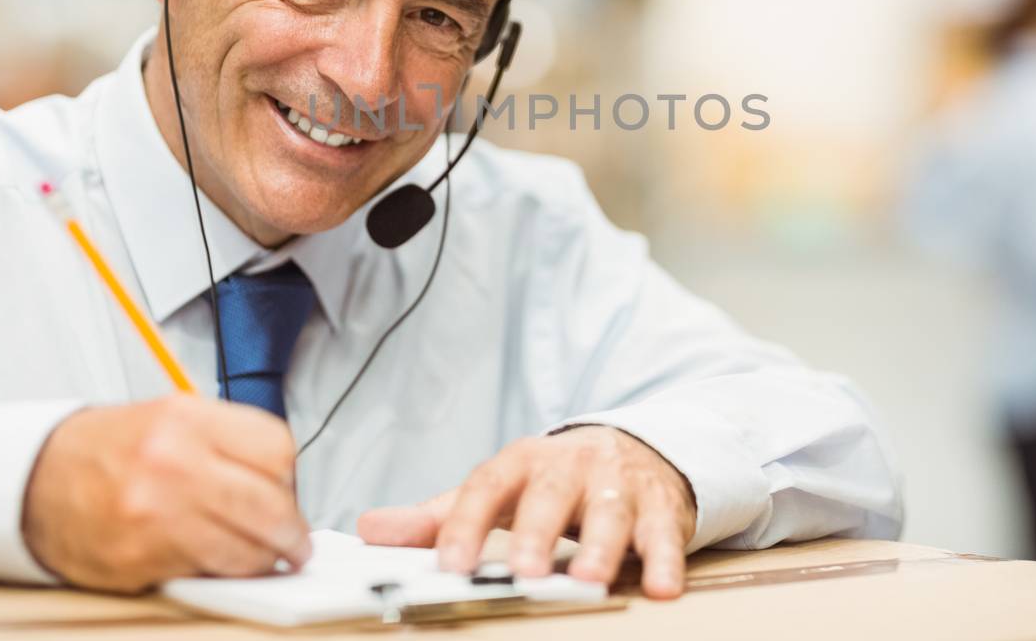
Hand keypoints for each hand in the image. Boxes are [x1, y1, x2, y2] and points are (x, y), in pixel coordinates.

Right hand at [21, 395, 309, 591]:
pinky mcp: (141, 556)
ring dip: (263, 560)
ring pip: (245, 546)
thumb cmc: (105, 450)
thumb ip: (225, 442)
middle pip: (269, 503)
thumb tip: (281, 483)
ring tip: (263, 558)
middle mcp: (173, 459)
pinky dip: (222, 573)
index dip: (289, 477)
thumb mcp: (170, 419)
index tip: (288, 492)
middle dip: (291, 530)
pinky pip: (207, 572)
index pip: (275, 448)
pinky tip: (219, 564)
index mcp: (187, 417)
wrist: (35, 479)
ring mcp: (157, 510)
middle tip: (295, 542)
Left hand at [356, 427, 695, 597]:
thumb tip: (369, 529)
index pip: (487, 487)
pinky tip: (663, 587)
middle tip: (525, 573)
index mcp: (522, 463)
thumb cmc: (553, 482)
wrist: (631, 448)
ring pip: (611, 511)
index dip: (465, 524)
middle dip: (537, 533)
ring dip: (601, 547)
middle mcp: (570, 467)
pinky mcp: (660, 507)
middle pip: (551, 495)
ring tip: (588, 581)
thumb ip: (439, 516)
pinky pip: (664, 533)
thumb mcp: (498, 491)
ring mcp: (617, 483)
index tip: (448, 565)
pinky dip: (666, 559)